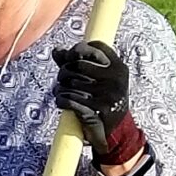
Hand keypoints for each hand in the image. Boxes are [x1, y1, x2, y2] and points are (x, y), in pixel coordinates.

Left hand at [51, 40, 144, 171]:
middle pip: (77, 64)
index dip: (78, 49)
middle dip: (64, 71)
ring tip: (65, 93)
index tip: (70, 57)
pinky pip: (67, 99)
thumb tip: (57, 50)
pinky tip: (63, 102)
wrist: (115, 128)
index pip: (96, 47)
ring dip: (61, 88)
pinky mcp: (96, 110)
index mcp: (118, 67)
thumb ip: (76, 63)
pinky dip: (61, 100)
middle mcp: (115, 79)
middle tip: (63, 79)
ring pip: (69, 83)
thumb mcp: (97, 78)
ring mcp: (107, 95)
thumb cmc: (102, 98)